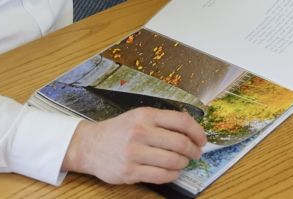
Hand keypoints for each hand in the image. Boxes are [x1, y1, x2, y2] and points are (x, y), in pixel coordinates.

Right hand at [61, 107, 205, 183]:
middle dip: (193, 151)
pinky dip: (173, 175)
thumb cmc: (119, 130)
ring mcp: (134, 153)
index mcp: (145, 115)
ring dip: (184, 164)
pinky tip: (173, 172)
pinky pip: (161, 176)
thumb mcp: (139, 116)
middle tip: (196, 154)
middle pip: (180, 143)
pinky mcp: (130, 172)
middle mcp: (140, 132)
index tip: (202, 140)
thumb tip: (192, 130)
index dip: (198, 132)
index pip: (181, 121)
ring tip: (183, 162)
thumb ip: (163, 120)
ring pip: (173, 161)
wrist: (90, 145)